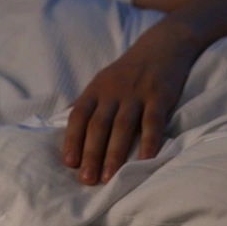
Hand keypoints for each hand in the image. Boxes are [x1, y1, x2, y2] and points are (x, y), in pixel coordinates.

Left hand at [62, 20, 197, 184]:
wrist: (162, 45)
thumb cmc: (126, 72)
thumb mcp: (101, 83)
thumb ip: (87, 105)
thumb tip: (64, 129)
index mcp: (95, 90)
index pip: (78, 116)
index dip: (72, 139)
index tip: (69, 163)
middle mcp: (112, 92)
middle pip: (98, 125)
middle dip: (91, 153)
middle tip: (86, 180)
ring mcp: (136, 94)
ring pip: (123, 127)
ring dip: (115, 154)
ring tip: (108, 177)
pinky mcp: (159, 96)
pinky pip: (153, 122)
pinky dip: (149, 142)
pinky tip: (145, 161)